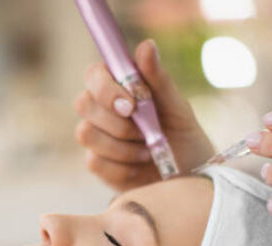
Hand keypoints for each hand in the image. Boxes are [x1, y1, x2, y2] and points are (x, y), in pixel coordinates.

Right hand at [74, 39, 213, 191]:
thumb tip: (146, 45)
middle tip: (144, 132)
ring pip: (86, 134)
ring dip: (121, 145)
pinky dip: (122, 166)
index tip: (131, 105)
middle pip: (83, 103)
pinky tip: (140, 166)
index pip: (94, 75)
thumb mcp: (176, 106)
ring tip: (148, 150)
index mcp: (118, 87)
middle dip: (116, 121)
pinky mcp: (98, 164)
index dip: (105, 88)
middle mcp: (101, 109)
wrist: (189, 174)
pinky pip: (95, 162)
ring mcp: (96, 137)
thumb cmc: (182, 134)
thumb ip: (158, 79)